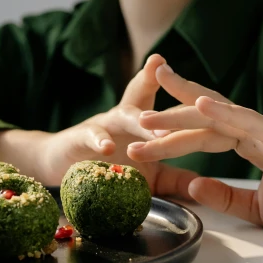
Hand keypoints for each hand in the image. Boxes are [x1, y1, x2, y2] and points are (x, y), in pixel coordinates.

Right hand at [41, 54, 196, 198]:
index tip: (198, 76)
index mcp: (141, 121)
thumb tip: (204, 186)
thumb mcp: (145, 175)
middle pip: (143, 97)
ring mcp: (103, 124)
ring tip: (156, 130)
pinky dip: (100, 140)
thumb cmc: (107, 164)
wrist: (59, 163)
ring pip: (123, 115)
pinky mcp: (80, 137)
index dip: (179, 88)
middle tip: (180, 90)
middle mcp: (124, 117)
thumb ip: (174, 178)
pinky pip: (92, 136)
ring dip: (140, 121)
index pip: (165, 103)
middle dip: (160, 89)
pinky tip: (108, 147)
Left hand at [129, 65, 262, 235]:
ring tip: (147, 115)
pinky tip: (199, 104)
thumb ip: (227, 197)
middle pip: (202, 119)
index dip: (172, 133)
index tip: (141, 137)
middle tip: (131, 115)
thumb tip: (192, 187)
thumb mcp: (261, 209)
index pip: (204, 133)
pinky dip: (223, 111)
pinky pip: (248, 122)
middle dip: (166, 117)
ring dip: (180, 115)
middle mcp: (257, 129)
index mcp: (252, 142)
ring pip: (217, 116)